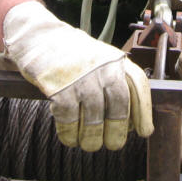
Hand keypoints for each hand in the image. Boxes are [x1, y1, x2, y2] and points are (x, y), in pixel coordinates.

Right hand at [0, 1, 153, 150]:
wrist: (37, 36)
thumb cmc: (68, 51)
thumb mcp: (98, 57)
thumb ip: (112, 78)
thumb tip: (127, 116)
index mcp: (114, 60)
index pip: (138, 87)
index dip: (143, 112)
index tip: (145, 131)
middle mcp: (102, 69)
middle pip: (119, 107)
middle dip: (117, 131)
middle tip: (114, 144)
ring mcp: (82, 80)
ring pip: (95, 120)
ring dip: (92, 138)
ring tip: (89, 144)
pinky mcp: (60, 90)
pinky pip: (69, 121)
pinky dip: (70, 134)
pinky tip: (69, 137)